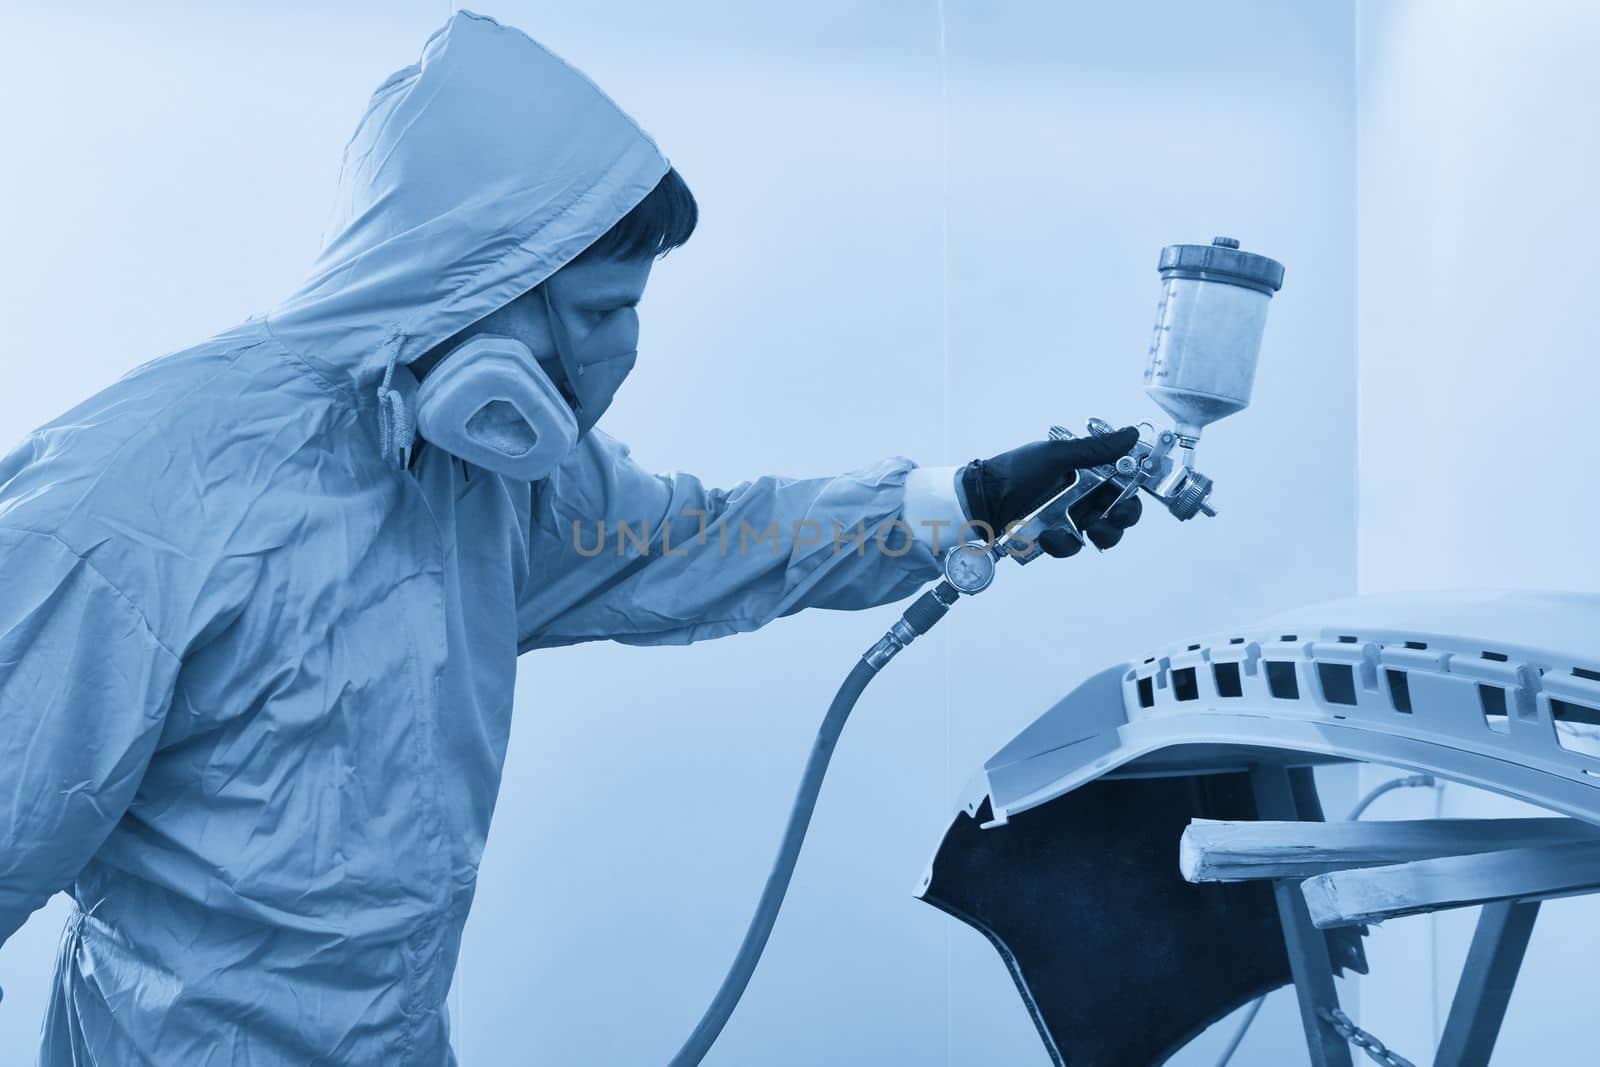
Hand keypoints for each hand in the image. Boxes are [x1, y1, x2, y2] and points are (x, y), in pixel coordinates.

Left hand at [960, 427, 1143, 557]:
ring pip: (1101, 534)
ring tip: (1088, 529)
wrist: (981, 500)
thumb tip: (1130, 434)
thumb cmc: (1015, 472)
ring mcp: (1070, 517)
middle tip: (1114, 518)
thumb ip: (1095, 450)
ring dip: (1101, 534)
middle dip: (1122, 518)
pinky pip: (1071, 546)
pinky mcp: (1056, 537)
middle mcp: (1083, 495)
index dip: (1132, 493)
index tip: (1129, 497)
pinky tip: (1049, 535)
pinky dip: (1063, 544)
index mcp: (1088, 472)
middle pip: (1119, 513)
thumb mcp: (1055, 455)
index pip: (1123, 484)